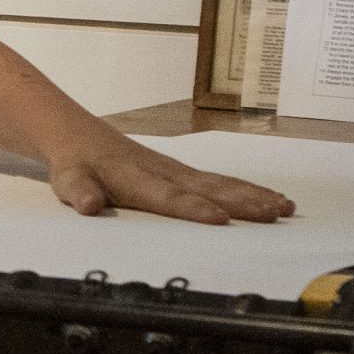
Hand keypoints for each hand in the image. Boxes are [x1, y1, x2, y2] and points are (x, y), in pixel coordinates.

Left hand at [43, 127, 295, 224]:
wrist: (78, 134)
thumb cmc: (76, 165)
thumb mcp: (68, 181)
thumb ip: (79, 193)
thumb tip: (88, 205)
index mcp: (136, 179)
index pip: (168, 197)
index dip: (193, 208)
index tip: (220, 219)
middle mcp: (163, 173)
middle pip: (206, 189)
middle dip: (241, 201)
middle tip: (273, 213)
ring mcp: (177, 170)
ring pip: (220, 183)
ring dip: (253, 195)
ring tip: (285, 208)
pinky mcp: (183, 172)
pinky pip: (220, 181)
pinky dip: (247, 189)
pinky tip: (272, 199)